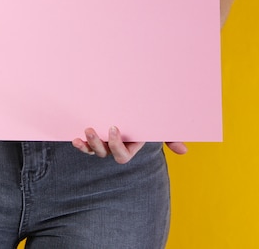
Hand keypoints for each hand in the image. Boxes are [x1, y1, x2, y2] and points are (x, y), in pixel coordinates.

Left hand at [72, 127, 187, 163]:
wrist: (133, 103)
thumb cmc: (147, 118)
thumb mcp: (158, 126)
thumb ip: (170, 136)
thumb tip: (184, 151)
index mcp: (130, 146)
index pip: (122, 155)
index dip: (115, 145)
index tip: (113, 127)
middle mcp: (115, 147)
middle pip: (104, 153)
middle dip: (96, 144)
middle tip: (91, 129)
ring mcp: (103, 142)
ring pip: (93, 150)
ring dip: (87, 144)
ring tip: (84, 130)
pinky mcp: (93, 136)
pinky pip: (84, 145)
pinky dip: (79, 143)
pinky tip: (74, 138)